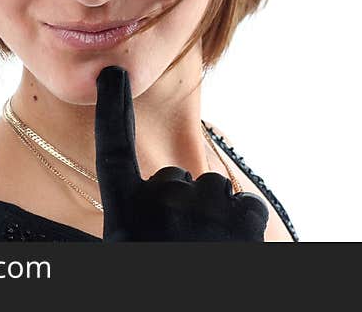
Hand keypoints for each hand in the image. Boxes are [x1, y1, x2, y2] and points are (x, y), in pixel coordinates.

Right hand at [94, 65, 268, 240]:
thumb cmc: (161, 293)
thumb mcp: (127, 246)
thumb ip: (129, 217)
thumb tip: (114, 202)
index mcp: (124, 216)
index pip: (114, 150)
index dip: (112, 109)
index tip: (112, 72)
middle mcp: (162, 204)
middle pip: (174, 178)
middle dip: (180, 202)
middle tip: (177, 241)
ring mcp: (205, 209)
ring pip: (213, 190)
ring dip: (212, 216)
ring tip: (203, 247)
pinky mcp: (244, 220)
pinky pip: (249, 206)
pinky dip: (245, 224)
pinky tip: (230, 245)